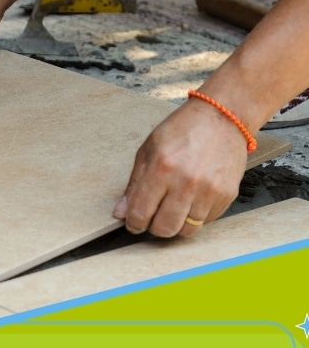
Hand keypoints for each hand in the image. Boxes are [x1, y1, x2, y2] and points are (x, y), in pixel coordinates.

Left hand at [113, 98, 248, 236]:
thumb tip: (121, 212)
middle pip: (164, 228)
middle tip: (153, 217)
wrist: (223, 117)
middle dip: (154, 227)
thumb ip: (134, 184)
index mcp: (161, 168)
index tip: (134, 222)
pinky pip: (206, 222)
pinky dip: (196, 217)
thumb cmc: (182, 130)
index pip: (141, 213)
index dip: (133, 223)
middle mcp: (186, 182)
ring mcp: (209, 190)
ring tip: (173, 208)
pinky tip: (192, 201)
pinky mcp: (226, 194)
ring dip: (176, 224)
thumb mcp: (148, 150)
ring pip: (186, 230)